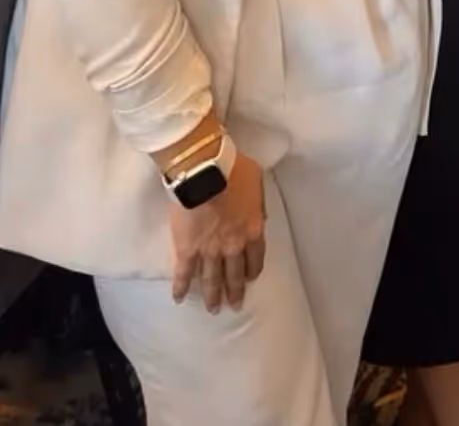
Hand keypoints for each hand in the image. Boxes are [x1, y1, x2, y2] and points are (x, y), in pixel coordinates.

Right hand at [169, 151, 265, 312]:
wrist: (204, 170)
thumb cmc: (232, 169)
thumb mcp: (257, 180)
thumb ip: (259, 201)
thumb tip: (260, 215)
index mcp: (252, 229)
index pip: (255, 257)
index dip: (252, 270)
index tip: (250, 279)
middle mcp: (233, 246)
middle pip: (235, 275)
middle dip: (235, 292)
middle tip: (235, 305)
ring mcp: (209, 251)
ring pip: (212, 280)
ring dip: (212, 296)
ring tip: (213, 309)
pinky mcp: (186, 250)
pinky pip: (184, 274)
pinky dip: (181, 287)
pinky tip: (178, 298)